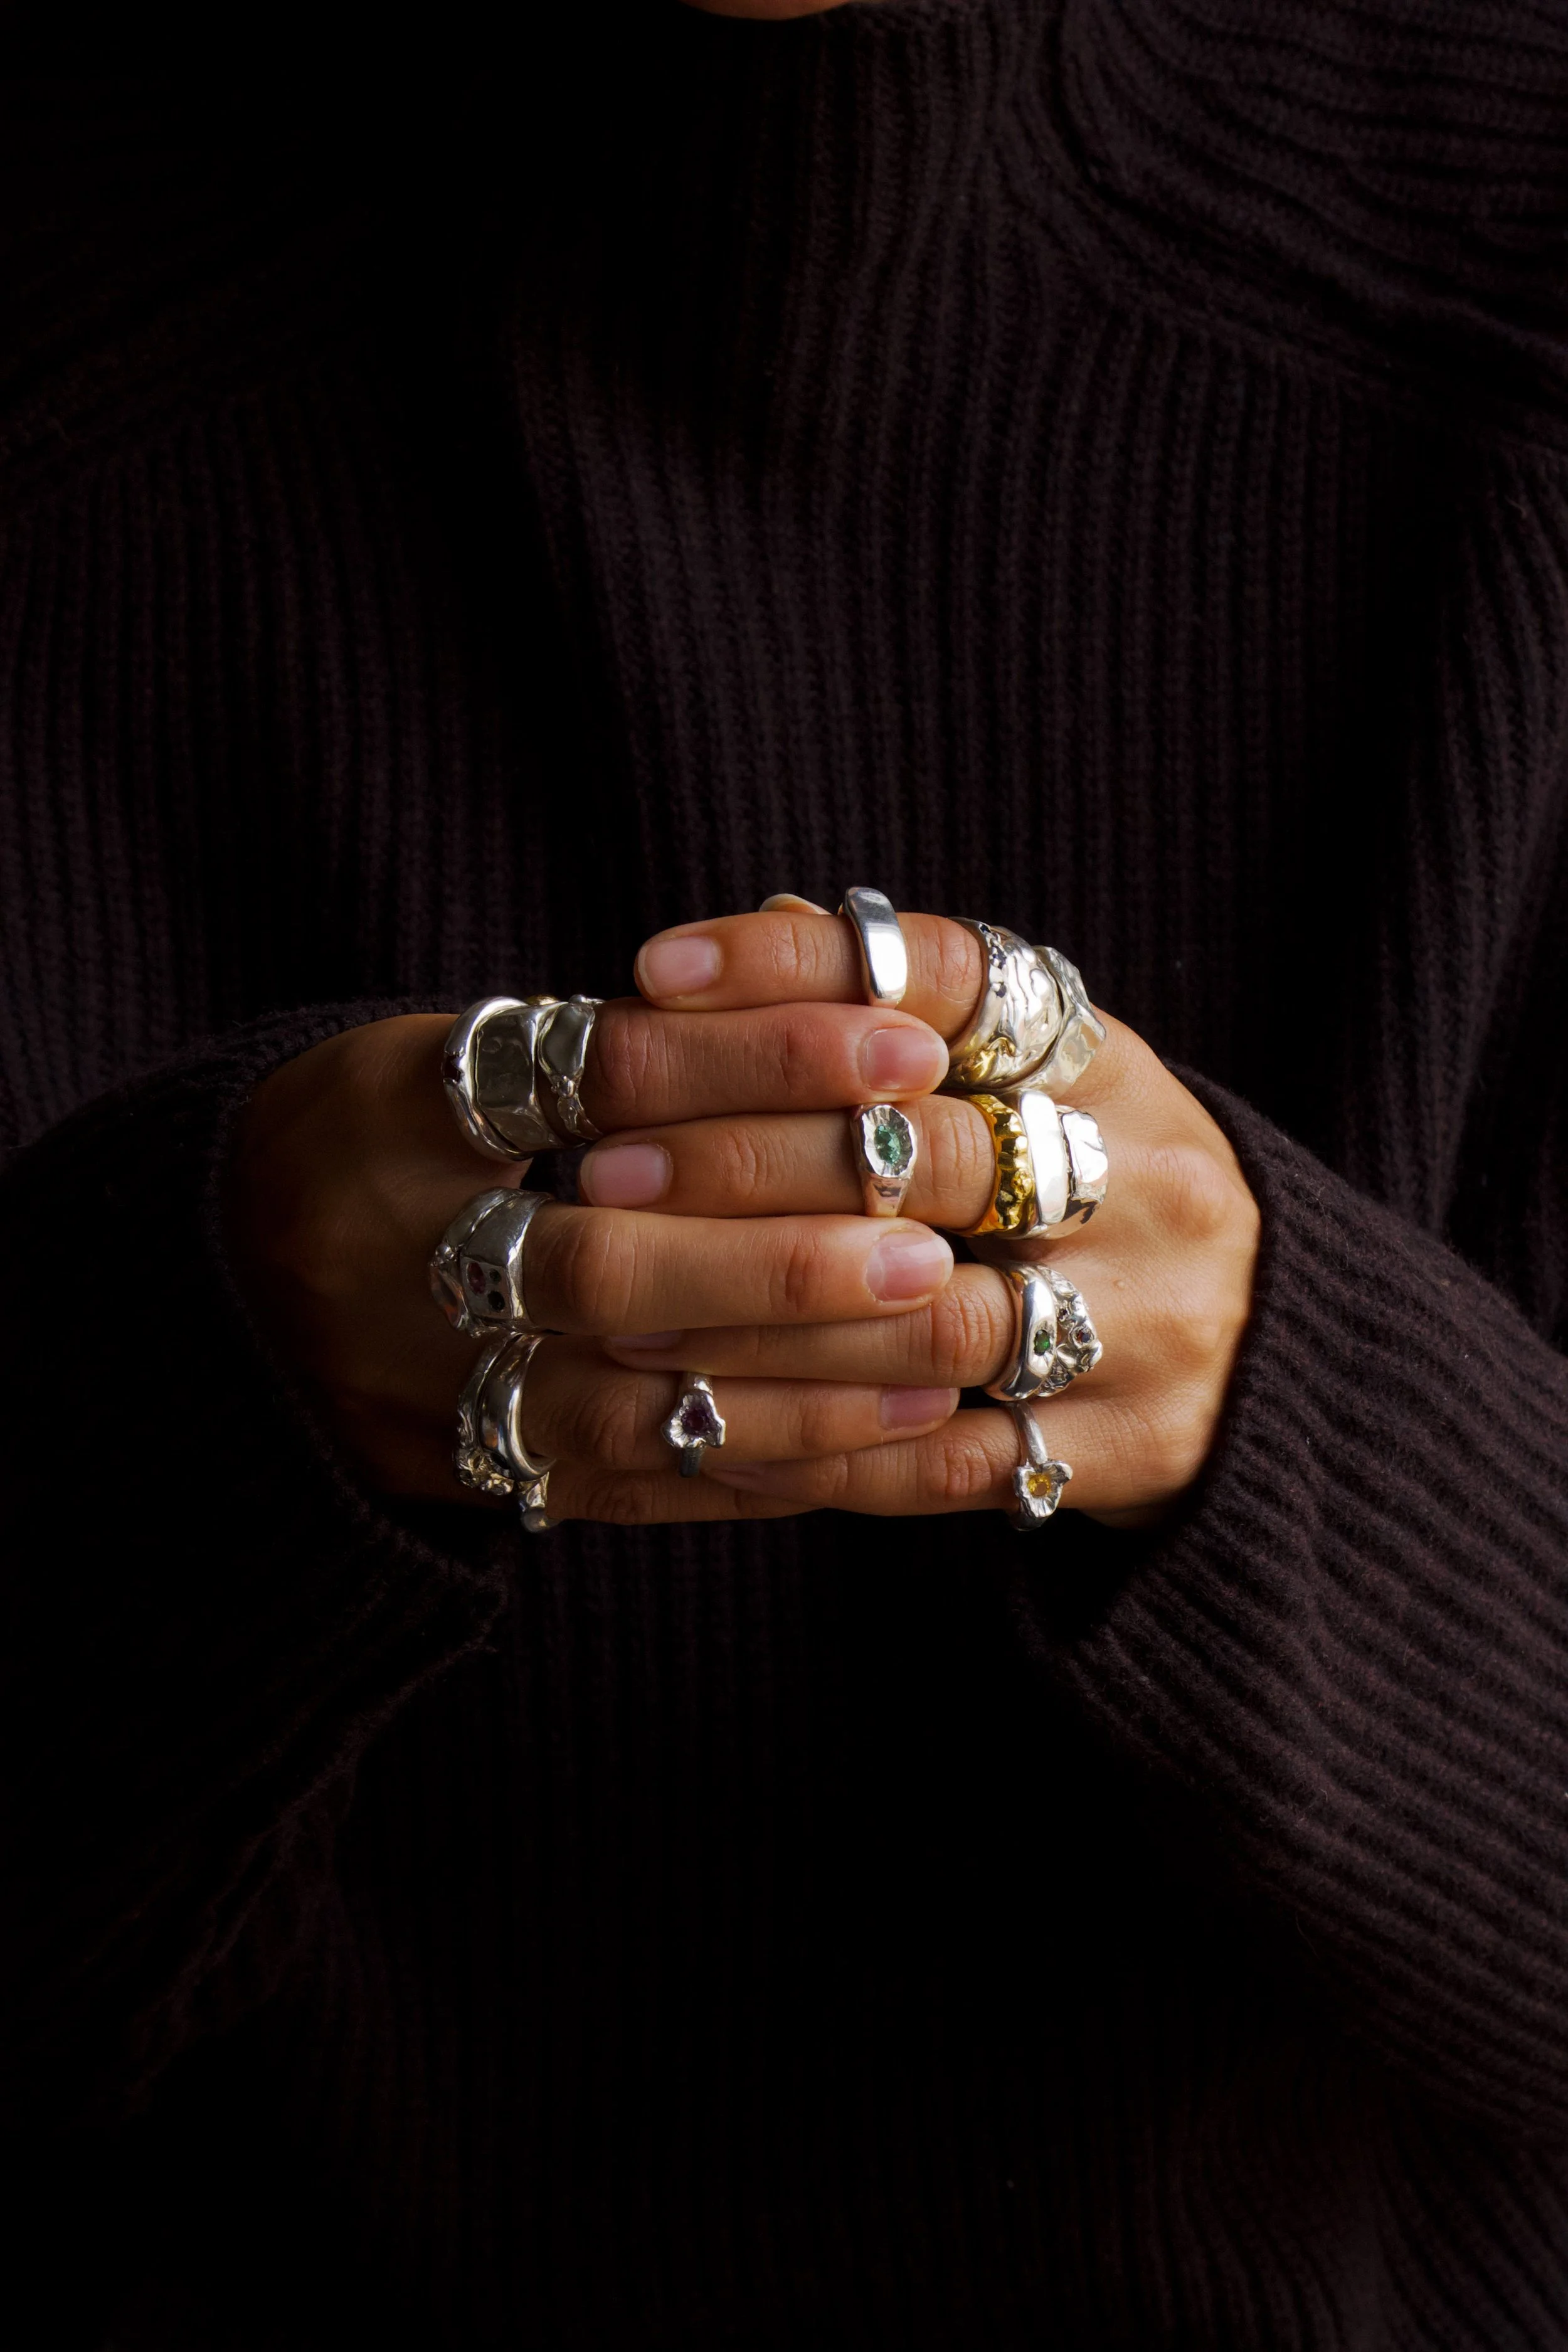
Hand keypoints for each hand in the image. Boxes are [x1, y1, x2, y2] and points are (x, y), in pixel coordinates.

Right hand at [226, 998, 960, 1514]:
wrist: (214, 1289)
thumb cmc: (384, 1139)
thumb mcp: (453, 1052)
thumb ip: (613, 1043)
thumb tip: (831, 1008)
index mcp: (394, 1107)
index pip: (601, 1073)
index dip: (762, 1059)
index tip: (905, 1049)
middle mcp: (388, 1255)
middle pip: (605, 1265)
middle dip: (784, 1262)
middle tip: (929, 1248)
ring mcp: (417, 1385)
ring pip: (627, 1405)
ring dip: (800, 1389)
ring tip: (940, 1358)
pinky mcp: (457, 1477)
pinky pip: (626, 1490)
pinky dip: (757, 1467)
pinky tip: (872, 1443)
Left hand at [585, 908, 1259, 1527]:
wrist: (1285, 1359)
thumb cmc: (1102, 1195)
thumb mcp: (1044, 1081)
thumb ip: (909, 1013)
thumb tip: (767, 921)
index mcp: (1109, 1063)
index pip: (955, 977)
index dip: (799, 969)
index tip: (656, 974)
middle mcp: (1147, 1176)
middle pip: (931, 1152)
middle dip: (746, 1161)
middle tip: (606, 1175)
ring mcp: (1153, 1318)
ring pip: (932, 1320)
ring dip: (763, 1324)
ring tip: (627, 1321)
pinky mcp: (1135, 1448)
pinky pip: (953, 1460)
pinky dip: (820, 1448)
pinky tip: (710, 1431)